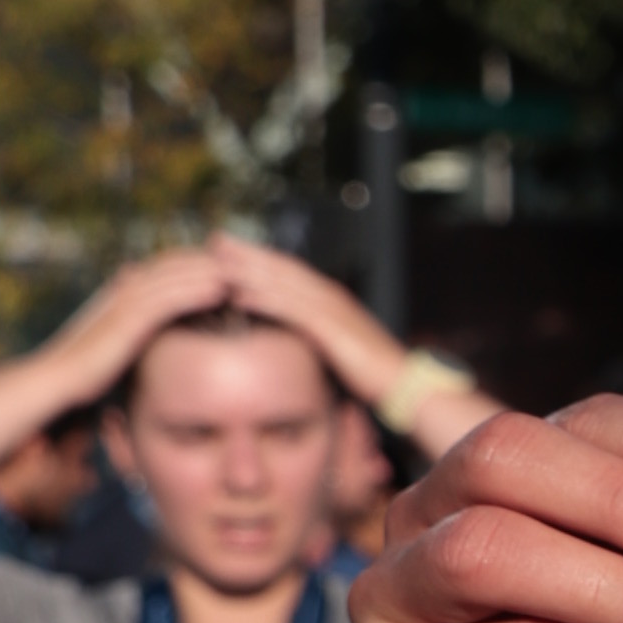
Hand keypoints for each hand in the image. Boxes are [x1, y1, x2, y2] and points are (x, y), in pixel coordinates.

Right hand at [43, 237, 263, 406]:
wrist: (58, 380)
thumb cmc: (88, 369)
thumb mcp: (120, 343)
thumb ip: (141, 331)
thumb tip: (163, 334)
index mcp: (123, 290)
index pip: (167, 264)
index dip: (198, 260)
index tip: (230, 261)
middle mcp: (125, 288)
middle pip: (175, 263)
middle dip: (211, 258)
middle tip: (247, 256)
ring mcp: (125, 301)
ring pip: (175, 276)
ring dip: (210, 270)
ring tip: (244, 268)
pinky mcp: (127, 320)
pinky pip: (168, 299)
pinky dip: (195, 291)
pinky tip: (220, 291)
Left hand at [206, 238, 443, 433]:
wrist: (406, 384)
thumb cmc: (375, 373)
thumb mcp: (341, 347)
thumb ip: (319, 336)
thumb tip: (298, 337)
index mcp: (333, 299)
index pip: (291, 271)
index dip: (261, 257)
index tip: (231, 249)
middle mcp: (331, 297)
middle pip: (283, 268)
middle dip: (248, 252)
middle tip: (215, 239)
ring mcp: (332, 311)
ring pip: (284, 283)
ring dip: (249, 269)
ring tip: (219, 259)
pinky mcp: (332, 330)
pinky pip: (292, 311)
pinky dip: (265, 300)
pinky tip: (240, 296)